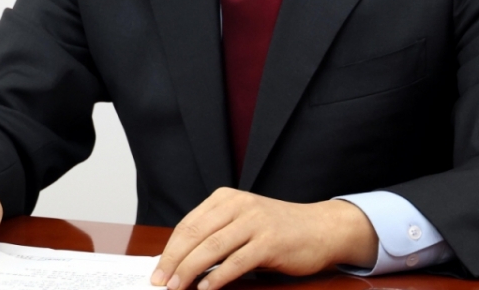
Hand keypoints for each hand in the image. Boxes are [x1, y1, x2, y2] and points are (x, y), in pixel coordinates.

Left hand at [151, 188, 377, 289]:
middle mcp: (238, 206)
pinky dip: (218, 277)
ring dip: (190, 270)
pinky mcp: (269, 242)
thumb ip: (216, 236)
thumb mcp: (243, 224)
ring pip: (212, 247)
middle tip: (161, 282)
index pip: (188, 224)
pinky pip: (237, 261)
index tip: (158, 270)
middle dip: (173, 261)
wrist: (321, 228)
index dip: (170, 249)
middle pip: (195, 235)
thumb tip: (181, 263)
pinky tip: (206, 288)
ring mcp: (255, 222)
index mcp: (226, 198)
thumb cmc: (278, 230)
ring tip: (177, 288)